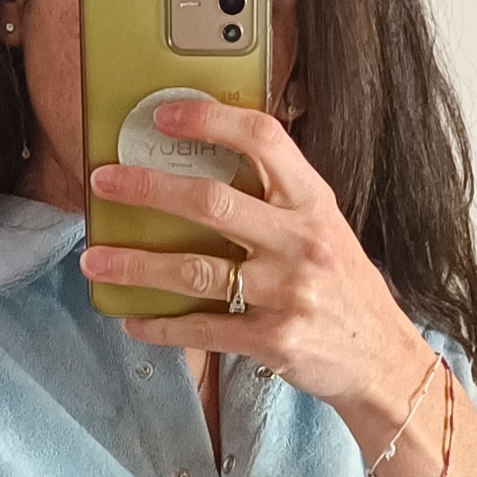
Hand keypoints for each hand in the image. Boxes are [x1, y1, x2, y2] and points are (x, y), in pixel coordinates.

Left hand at [80, 97, 435, 416]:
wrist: (382, 358)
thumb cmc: (344, 288)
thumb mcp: (325, 227)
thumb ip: (278, 197)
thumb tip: (208, 164)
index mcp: (312, 201)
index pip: (262, 139)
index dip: (209, 120)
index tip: (163, 117)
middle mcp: (301, 241)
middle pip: (212, 202)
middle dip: (148, 190)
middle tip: (104, 184)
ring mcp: (286, 292)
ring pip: (195, 270)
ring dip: (136, 265)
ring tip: (95, 261)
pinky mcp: (273, 339)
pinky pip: (203, 329)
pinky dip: (161, 326)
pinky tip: (133, 321)